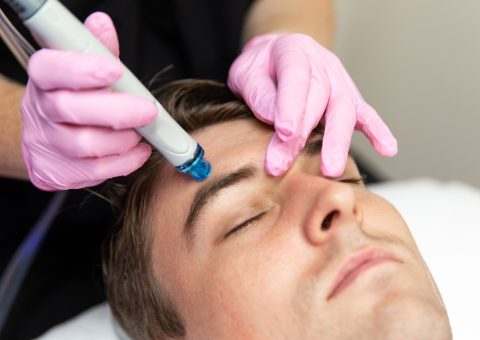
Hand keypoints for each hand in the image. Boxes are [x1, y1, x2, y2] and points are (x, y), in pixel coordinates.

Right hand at [21, 12, 156, 190]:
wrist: (51, 133)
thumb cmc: (76, 95)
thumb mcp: (84, 67)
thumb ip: (97, 48)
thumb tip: (102, 24)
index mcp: (45, 78)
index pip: (51, 70)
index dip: (82, 69)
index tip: (114, 69)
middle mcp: (40, 110)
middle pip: (71, 110)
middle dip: (116, 111)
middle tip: (148, 111)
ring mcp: (45, 143)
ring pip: (85, 145)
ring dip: (122, 140)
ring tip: (139, 133)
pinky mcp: (56, 171)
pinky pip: (94, 171)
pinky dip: (124, 162)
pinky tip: (137, 151)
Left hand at [228, 33, 396, 176]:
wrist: (278, 55)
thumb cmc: (260, 68)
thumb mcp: (246, 72)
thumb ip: (258, 92)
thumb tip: (274, 119)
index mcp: (294, 52)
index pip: (296, 80)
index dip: (291, 108)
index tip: (285, 134)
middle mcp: (322, 65)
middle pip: (319, 100)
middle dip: (303, 135)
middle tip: (285, 164)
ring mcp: (340, 82)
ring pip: (344, 110)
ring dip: (337, 141)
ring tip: (331, 169)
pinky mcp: (349, 99)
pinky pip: (367, 114)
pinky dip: (378, 131)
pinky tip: (388, 149)